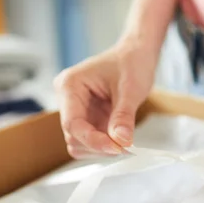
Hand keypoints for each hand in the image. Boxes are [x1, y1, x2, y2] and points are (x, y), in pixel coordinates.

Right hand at [54, 41, 156, 158]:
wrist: (136, 54)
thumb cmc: (131, 62)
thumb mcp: (131, 88)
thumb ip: (124, 116)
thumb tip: (121, 141)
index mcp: (70, 85)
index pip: (72, 123)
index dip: (92, 140)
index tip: (116, 148)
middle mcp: (67, 99)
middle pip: (74, 136)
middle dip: (99, 145)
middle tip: (126, 146)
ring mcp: (76, 111)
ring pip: (79, 143)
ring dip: (101, 147)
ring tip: (124, 140)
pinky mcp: (86, 119)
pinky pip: (89, 141)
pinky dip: (104, 145)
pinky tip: (119, 137)